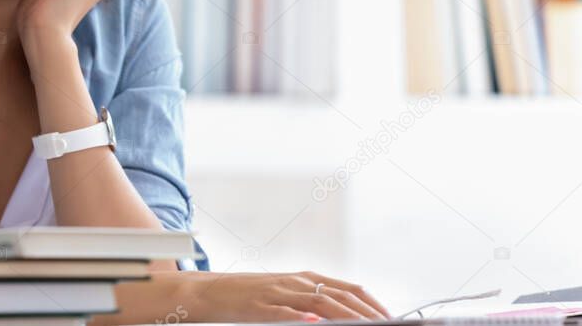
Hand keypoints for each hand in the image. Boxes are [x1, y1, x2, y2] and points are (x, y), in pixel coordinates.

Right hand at [172, 270, 390, 322]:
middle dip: (368, 314)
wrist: (208, 292)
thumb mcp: (282, 294)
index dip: (373, 304)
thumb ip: (310, 301)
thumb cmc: (247, 296)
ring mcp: (278, 293)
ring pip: (320, 303)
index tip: (391, 318)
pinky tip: (315, 322)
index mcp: (303, 278)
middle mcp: (295, 282)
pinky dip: (302, 317)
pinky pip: (285, 312)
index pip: (348, 288)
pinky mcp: (260, 307)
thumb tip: (337, 315)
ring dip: (346, 317)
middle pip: (340, 296)